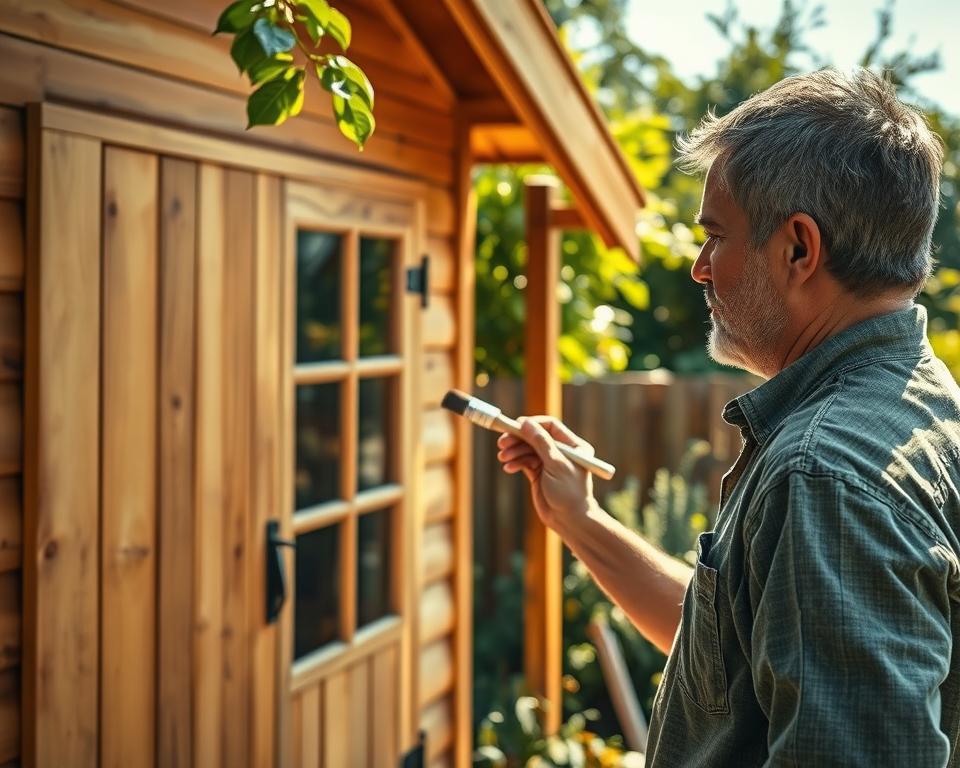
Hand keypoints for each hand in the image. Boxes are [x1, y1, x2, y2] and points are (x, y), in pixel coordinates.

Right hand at [496, 416, 595, 530]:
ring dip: (514, 452)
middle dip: (518, 439)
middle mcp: (561, 452)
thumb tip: (525, 423)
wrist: (568, 520)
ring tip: (503, 458)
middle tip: (502, 442)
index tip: (516, 426)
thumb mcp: (556, 464)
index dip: (532, 424)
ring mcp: (549, 462)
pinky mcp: (539, 473)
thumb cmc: (569, 493)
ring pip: (527, 449)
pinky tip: (508, 468)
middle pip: (535, 437)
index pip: (550, 426)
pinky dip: (515, 463)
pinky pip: (524, 462)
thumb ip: (541, 443)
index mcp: (573, 446)